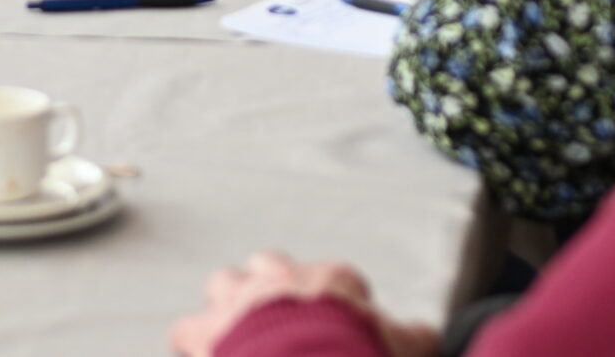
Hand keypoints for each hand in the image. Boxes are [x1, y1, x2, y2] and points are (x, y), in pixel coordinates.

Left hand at [170, 251, 436, 356]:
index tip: (341, 327)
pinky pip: (185, 330)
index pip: (336, 279)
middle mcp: (283, 279)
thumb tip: (428, 334)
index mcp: (332, 282)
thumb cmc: (362, 353)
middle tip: (281, 325)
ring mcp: (240, 301)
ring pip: (224, 282)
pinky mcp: (206, 330)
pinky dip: (192, 343)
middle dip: (272, 289)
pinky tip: (201, 356)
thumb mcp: (406, 346)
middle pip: (268, 266)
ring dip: (230, 306)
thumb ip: (414, 335)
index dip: (337, 303)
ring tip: (238, 335)